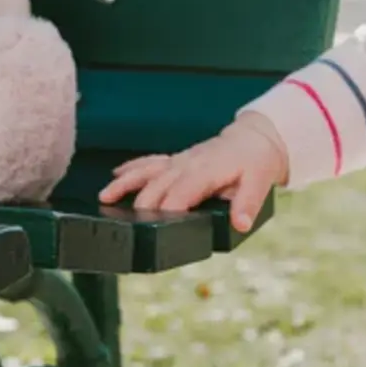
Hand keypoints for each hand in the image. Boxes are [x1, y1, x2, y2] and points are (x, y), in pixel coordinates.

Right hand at [99, 115, 289, 231]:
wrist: (254, 139)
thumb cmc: (256, 163)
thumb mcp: (260, 183)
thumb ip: (247, 204)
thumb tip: (239, 224)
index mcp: (206, 171)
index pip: (181, 192)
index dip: (167, 209)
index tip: (156, 226)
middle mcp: (187, 165)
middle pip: (157, 186)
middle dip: (141, 205)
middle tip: (128, 227)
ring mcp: (179, 161)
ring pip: (147, 171)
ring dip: (125, 184)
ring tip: (105, 198)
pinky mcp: (176, 160)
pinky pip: (150, 162)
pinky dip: (132, 169)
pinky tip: (115, 177)